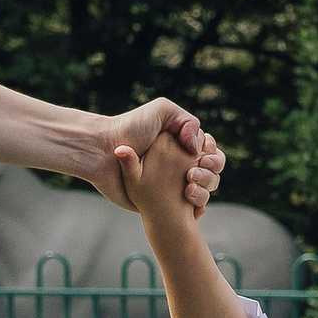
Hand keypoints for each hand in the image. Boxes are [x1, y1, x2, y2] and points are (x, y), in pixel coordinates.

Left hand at [90, 101, 222, 216]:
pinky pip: (193, 206)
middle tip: (193, 173)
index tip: (201, 155)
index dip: (210, 153)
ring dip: (205, 186)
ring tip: (188, 185)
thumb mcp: (162, 111)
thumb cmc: (130, 128)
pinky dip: (198, 204)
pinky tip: (189, 199)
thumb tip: (197, 148)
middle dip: (210, 170)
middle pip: (212, 168)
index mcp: (181, 142)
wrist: (104, 152)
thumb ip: (187, 121)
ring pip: (206, 187)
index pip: (209, 149)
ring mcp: (174, 182)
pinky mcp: (165, 200)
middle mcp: (180, 161)